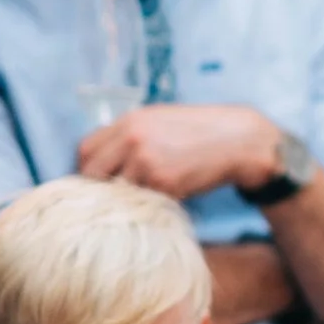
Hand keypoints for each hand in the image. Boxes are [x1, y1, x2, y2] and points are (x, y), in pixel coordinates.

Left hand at [79, 103, 282, 198]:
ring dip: (126, 199)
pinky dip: (151, 203)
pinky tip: (168, 195)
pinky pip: (144, 202)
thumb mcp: (158, 120)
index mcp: (129, 122)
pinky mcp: (164, 184)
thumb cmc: (198, 131)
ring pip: (117, 192)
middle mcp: (133, 140)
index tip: (98, 180)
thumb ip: (129, 136)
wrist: (237, 140)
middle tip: (110, 198)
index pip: (86, 150)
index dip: (88, 168)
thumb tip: (102, 160)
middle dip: (99, 188)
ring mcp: (147, 163)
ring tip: (144, 197)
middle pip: (93, 173)